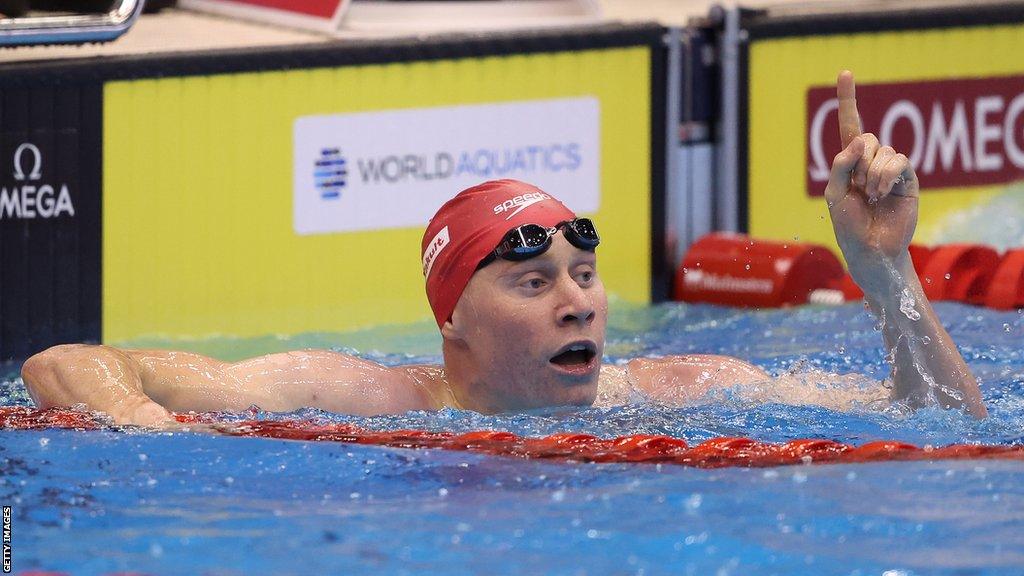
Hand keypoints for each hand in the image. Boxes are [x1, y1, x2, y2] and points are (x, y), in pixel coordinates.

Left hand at [825, 71, 919, 297]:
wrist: (870, 247)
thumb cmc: (848, 223)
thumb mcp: (833, 193)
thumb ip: (840, 164)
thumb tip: (860, 142)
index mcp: (850, 162)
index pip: (850, 125)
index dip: (847, 99)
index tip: (845, 72)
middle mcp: (872, 161)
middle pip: (866, 139)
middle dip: (858, 162)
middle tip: (858, 188)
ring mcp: (891, 169)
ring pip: (883, 151)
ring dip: (872, 174)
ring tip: (871, 196)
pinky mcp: (908, 178)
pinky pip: (898, 161)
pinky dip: (886, 176)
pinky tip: (882, 194)